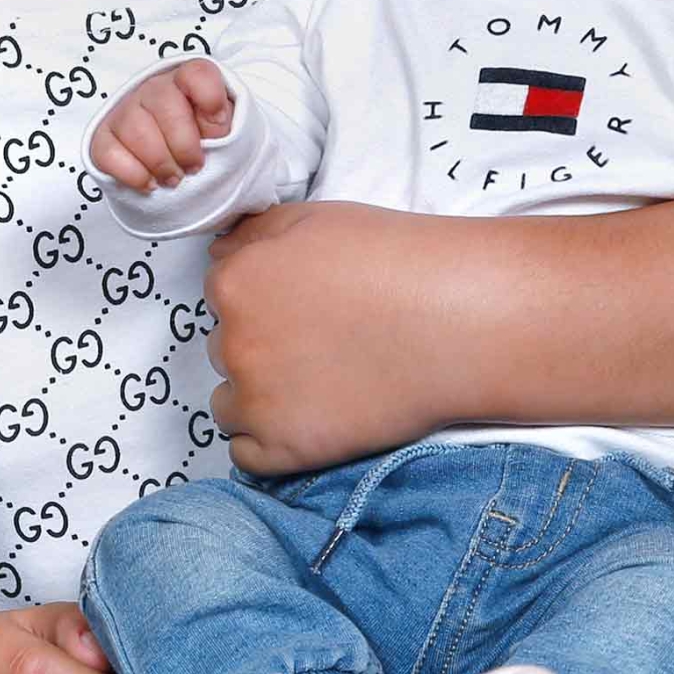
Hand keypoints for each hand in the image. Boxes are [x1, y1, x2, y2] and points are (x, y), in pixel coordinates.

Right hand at [89, 63, 234, 190]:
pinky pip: (109, 154)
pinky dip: (133, 174)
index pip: (197, 73)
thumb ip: (224, 125)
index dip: (210, 98)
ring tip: (173, 179)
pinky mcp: (103, 139)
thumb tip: (215, 128)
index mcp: (186, 81)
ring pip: (136, 131)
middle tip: (193, 168)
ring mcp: (123, 112)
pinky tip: (149, 182)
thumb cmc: (200, 141)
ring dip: (161, 163)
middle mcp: (152, 90)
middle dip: (184, 146)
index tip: (218, 126)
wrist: (173, 161)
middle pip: (165, 105)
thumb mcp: (223, 132)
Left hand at [206, 202, 449, 473]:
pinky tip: (311, 421)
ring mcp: (256, 401)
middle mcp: (233, 344)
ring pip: (230, 404)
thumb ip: (253, 233)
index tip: (301, 307)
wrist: (455, 321)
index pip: (222, 296)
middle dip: (262, 346)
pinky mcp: (284, 449)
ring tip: (319, 384)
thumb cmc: (392, 260)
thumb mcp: (313, 218)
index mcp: (234, 285)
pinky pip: (246, 455)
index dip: (263, 300)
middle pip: (226, 349)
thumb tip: (219, 252)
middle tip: (319, 343)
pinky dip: (271, 443)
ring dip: (260, 397)